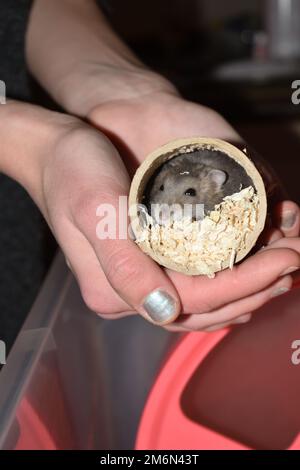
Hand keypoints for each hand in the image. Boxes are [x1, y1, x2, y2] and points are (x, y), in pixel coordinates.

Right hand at [86, 86, 299, 330]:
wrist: (58, 149)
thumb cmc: (73, 169)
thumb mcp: (95, 209)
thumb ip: (125, 264)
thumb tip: (165, 312)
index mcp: (114, 288)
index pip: (191, 299)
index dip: (242, 285)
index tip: (284, 262)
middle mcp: (131, 291)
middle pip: (202, 307)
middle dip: (255, 288)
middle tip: (295, 264)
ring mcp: (142, 278)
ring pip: (203, 301)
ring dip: (249, 288)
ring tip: (285, 269)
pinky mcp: (149, 261)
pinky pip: (196, 282)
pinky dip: (230, 280)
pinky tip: (254, 271)